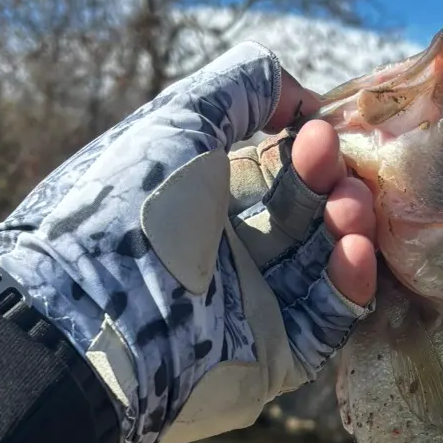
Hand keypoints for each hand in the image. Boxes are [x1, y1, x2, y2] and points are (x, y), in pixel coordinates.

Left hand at [0, 43, 375, 442]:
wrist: (87, 316)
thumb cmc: (128, 207)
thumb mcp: (175, 122)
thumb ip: (239, 86)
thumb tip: (301, 96)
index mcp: (196, 200)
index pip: (273, 171)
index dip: (306, 150)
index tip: (320, 131)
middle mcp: (222, 252)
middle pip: (303, 216)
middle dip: (332, 189)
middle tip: (344, 181)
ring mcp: (247, 307)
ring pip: (320, 266)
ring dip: (347, 232)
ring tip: (351, 213)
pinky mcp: (268, 356)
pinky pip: (323, 322)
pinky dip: (346, 287)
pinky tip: (355, 254)